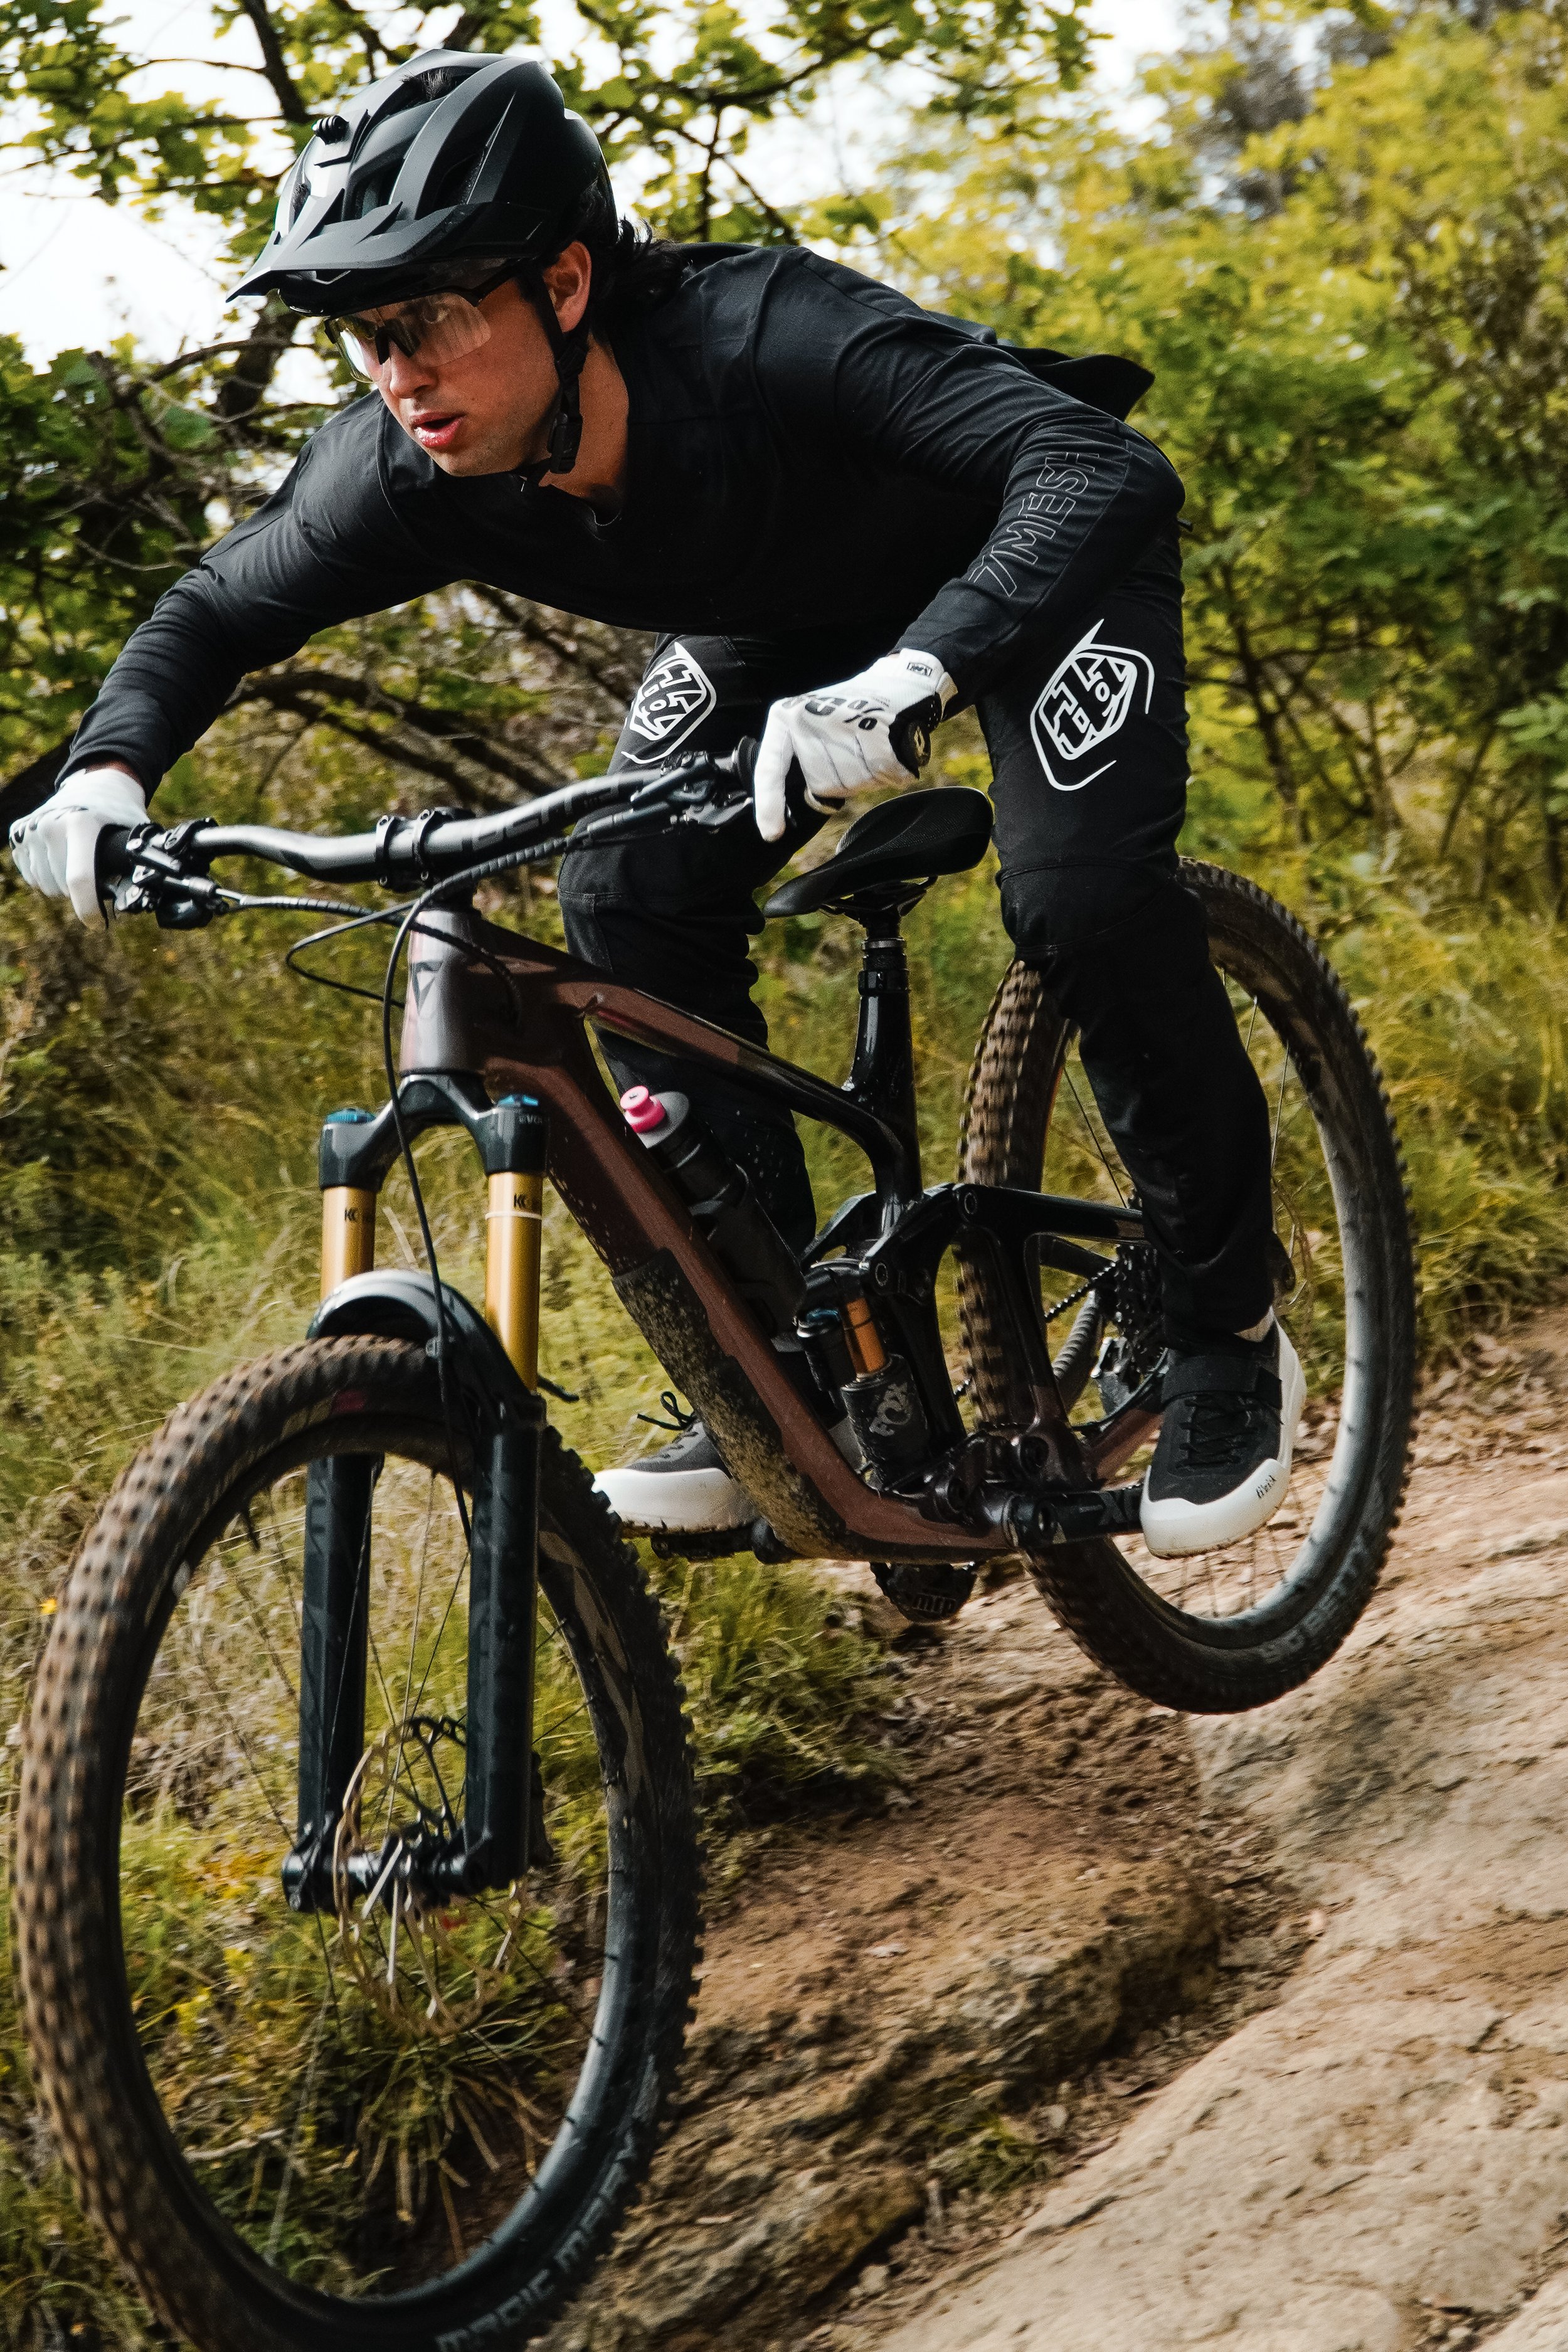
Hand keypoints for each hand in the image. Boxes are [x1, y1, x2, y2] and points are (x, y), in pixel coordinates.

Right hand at [10, 766, 147, 923]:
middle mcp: (50, 825)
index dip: (90, 910)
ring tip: (81, 865)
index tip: (100, 924)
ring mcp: (30, 829)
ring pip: (45, 884)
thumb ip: (139, 865)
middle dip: (83, 893)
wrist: (95, 781)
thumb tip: (141, 900)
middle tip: (99, 876)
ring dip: (63, 885)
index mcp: (80, 824)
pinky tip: (62, 860)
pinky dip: (47, 876)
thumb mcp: (136, 833)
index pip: (80, 879)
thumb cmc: (120, 812)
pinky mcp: (18, 833)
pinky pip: (31, 875)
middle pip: (63, 887)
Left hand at [754, 649, 955, 843]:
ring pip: (850, 783)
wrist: (896, 683)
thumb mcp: (810, 729)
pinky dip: (887, 771)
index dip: (770, 805)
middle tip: (852, 751)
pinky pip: (878, 774)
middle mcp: (809, 718)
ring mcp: (843, 722)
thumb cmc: (849, 713)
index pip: (770, 769)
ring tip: (870, 746)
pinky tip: (887, 750)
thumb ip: (799, 763)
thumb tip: (807, 801)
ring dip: (865, 776)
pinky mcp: (874, 728)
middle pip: (821, 785)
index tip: (772, 834)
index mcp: (785, 719)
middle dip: (840, 781)